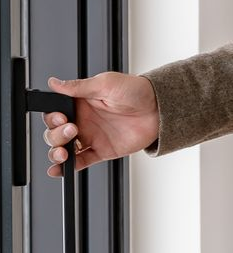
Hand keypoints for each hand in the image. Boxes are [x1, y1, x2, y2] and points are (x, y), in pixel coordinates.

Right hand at [42, 72, 158, 176]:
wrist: (159, 108)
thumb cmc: (136, 91)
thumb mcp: (106, 84)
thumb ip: (78, 87)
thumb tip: (54, 83)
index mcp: (80, 103)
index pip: (54, 114)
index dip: (52, 118)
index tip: (60, 118)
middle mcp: (83, 121)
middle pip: (55, 133)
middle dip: (56, 135)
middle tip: (72, 129)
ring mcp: (92, 137)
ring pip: (64, 149)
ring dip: (57, 152)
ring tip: (63, 152)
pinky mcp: (102, 151)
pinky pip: (80, 161)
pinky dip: (67, 168)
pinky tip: (59, 169)